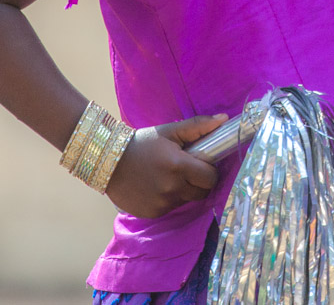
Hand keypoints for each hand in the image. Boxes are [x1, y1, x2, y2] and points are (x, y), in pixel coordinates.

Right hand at [104, 113, 227, 217]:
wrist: (108, 160)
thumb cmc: (142, 142)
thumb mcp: (169, 131)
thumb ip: (198, 126)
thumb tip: (224, 119)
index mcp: (178, 165)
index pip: (211, 178)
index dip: (208, 170)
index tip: (199, 163)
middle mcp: (172, 188)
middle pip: (202, 192)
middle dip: (198, 182)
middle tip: (184, 170)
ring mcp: (162, 203)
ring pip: (186, 200)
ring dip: (183, 190)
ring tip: (167, 176)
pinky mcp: (153, 213)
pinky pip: (170, 208)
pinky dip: (168, 199)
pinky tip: (155, 186)